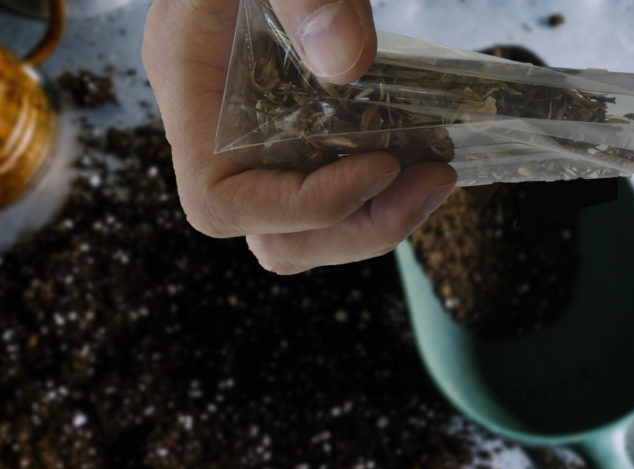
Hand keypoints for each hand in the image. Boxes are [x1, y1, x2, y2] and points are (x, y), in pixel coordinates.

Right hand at [142, 0, 455, 272]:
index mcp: (191, 86)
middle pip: (273, 238)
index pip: (220, 204)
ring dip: (378, 222)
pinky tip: (430, 158)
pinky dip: (384, 195)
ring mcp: (261, 136)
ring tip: (439, 178)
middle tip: (431, 182)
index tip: (380, 167)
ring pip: (307, 233)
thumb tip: (346, 62)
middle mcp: (220, 128)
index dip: (301, 210)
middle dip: (358, 229)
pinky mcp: (301, 131)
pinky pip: (334, 193)